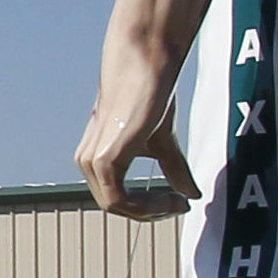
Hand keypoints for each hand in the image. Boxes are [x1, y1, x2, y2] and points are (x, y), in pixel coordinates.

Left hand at [75, 40, 197, 219]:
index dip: (148, 208)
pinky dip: (146, 205)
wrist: (145, 66)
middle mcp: (88, 161)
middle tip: (180, 206)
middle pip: (116, 206)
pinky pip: (117, 200)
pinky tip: (170, 197)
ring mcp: (91, 161)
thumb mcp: (163, 141)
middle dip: (151, 211)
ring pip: (115, 206)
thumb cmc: (150, 95)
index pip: (117, 198)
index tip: (179, 204)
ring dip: (150, 210)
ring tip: (177, 202)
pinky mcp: (102, 159)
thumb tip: (189, 194)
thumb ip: (172, 167)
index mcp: (97, 157)